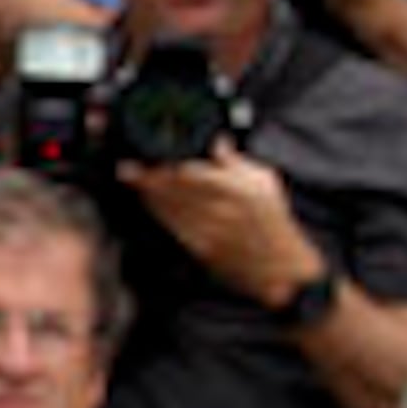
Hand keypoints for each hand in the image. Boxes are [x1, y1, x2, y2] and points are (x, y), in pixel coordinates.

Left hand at [117, 141, 317, 304]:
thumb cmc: (273, 221)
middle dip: (147, 176)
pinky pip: (171, 225)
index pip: (194, 173)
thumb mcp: (264, 182)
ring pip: (168, 207)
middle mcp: (220, 211)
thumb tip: (217, 140)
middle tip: (128, 165)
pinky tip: (146, 198)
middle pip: (174, 190)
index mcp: (238, 191)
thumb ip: (236, 161)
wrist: (278, 267)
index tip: (152, 151)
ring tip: (131, 175)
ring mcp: (208, 232)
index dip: (168, 163)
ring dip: (146, 191)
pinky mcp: (199, 248)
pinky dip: (156, 210)